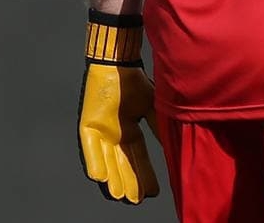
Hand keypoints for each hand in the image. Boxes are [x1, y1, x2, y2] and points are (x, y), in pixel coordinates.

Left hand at [77, 12, 160, 203]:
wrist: (118, 62)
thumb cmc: (135, 81)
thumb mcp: (152, 106)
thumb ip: (159, 126)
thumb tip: (175, 144)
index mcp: (130, 129)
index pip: (138, 157)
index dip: (145, 174)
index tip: (152, 192)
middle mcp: (114, 134)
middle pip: (123, 163)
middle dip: (129, 181)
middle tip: (135, 200)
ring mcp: (100, 130)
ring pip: (106, 160)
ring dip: (112, 177)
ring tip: (119, 195)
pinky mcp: (88, 124)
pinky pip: (89, 148)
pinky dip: (94, 161)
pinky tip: (99, 177)